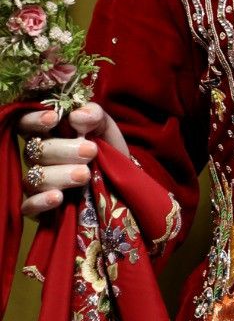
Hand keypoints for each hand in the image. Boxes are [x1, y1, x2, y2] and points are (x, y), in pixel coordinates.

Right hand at [18, 103, 128, 219]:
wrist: (120, 179)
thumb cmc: (106, 147)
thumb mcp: (105, 127)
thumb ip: (93, 114)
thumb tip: (76, 116)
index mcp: (47, 133)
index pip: (26, 123)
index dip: (34, 119)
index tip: (54, 118)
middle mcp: (38, 157)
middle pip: (35, 151)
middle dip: (63, 150)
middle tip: (90, 151)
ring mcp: (37, 182)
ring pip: (35, 178)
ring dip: (60, 175)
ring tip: (85, 174)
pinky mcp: (40, 206)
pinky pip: (29, 206)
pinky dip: (41, 202)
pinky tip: (58, 197)